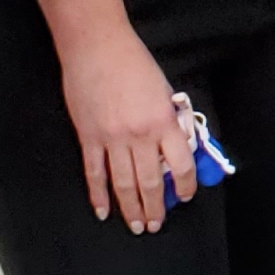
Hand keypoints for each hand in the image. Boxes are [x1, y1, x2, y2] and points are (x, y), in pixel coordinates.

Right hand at [56, 32, 196, 232]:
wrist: (97, 48)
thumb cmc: (134, 64)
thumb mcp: (164, 91)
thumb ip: (170, 121)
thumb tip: (174, 147)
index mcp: (164, 121)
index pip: (181, 164)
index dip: (185, 185)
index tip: (184, 197)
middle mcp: (140, 135)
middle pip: (150, 181)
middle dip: (155, 208)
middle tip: (156, 225)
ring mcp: (112, 138)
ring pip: (123, 184)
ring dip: (130, 209)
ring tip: (136, 226)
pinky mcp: (89, 137)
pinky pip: (95, 173)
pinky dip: (98, 195)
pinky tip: (103, 211)